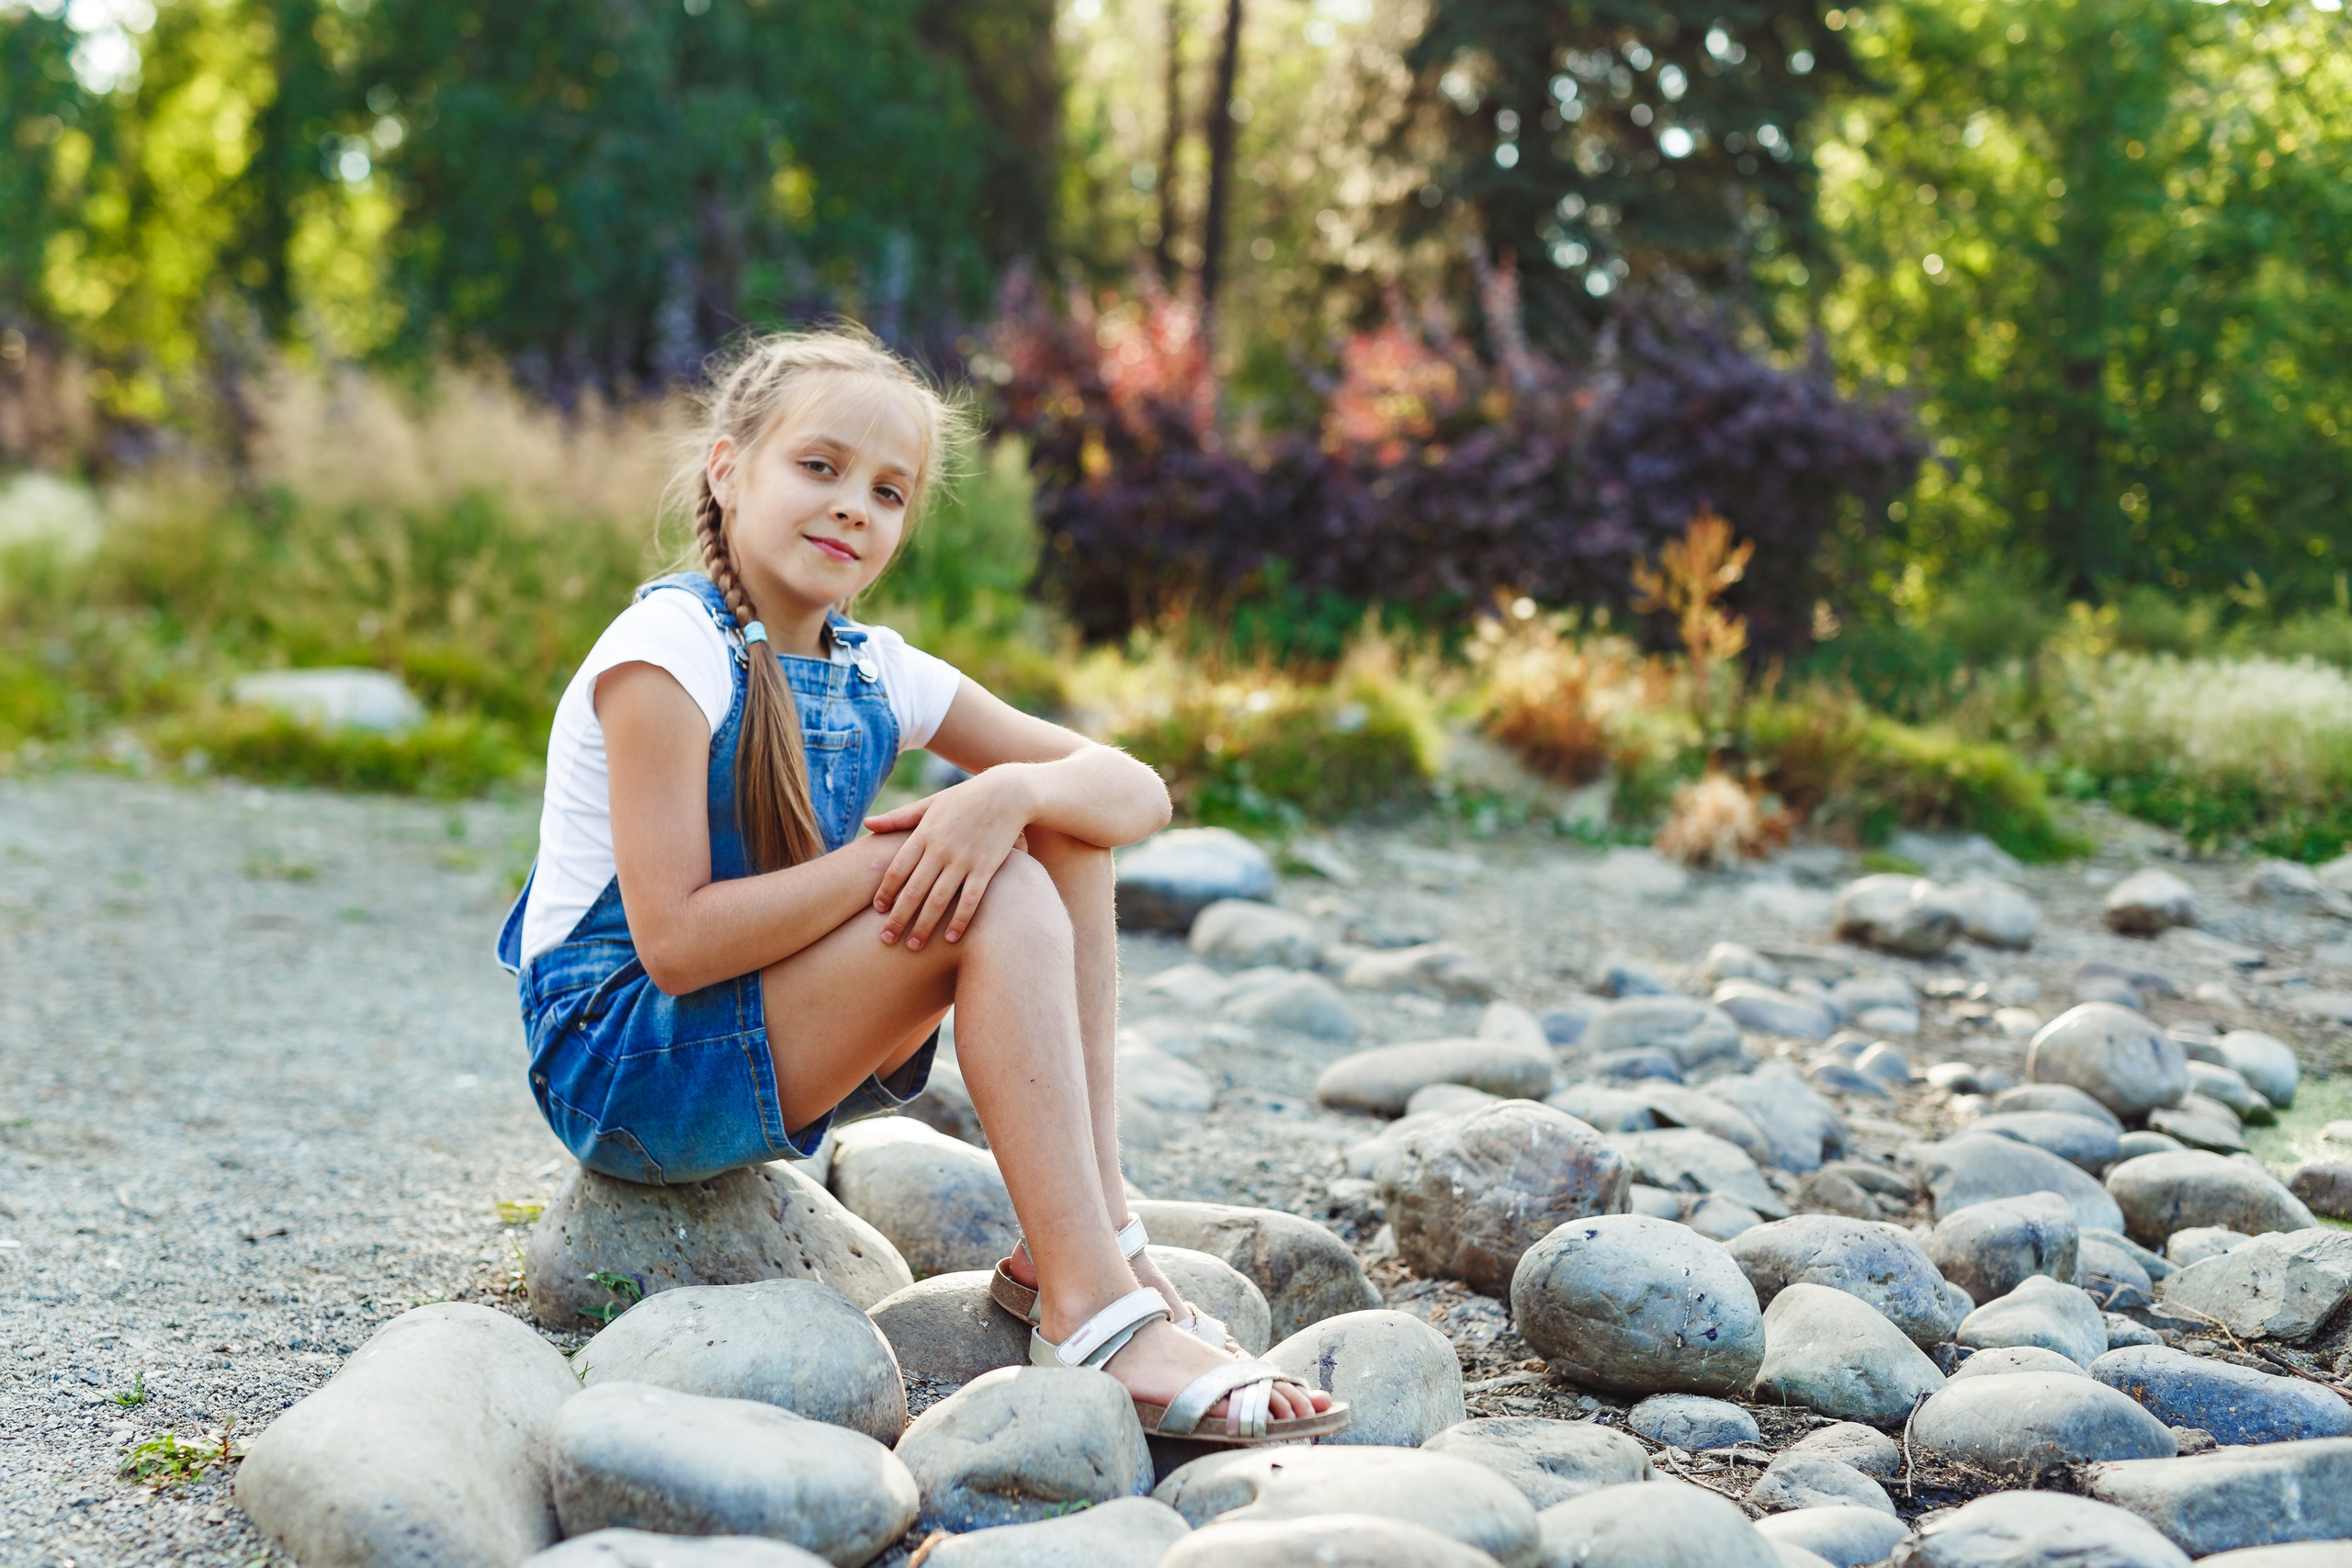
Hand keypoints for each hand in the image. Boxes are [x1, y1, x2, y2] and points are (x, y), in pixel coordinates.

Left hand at [861, 771, 1033, 951]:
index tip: (877, 912)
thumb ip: (898, 818)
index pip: (897, 869)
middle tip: (886, 940)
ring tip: (913, 946)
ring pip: (938, 899)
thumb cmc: (964, 798)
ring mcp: (964, 860)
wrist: (1007, 793)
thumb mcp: (929, 803)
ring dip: (924, 925)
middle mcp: (941, 849)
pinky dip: (960, 920)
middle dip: (898, 917)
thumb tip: (866, 824)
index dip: (885, 892)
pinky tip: (952, 939)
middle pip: (913, 890)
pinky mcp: (986, 867)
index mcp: (924, 834)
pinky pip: (970, 899)